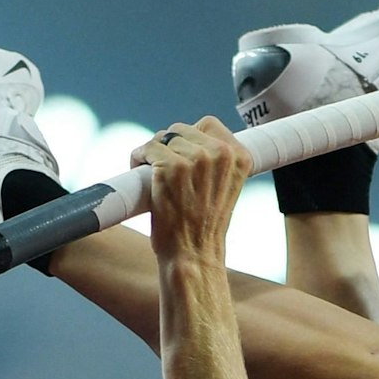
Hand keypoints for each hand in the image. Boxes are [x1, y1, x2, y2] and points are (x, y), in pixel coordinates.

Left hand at [131, 116, 252, 261]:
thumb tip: (192, 139)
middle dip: (169, 145)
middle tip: (164, 167)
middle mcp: (220, 153)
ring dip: (152, 152)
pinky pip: (146, 149)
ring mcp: (194, 159)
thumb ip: (217, 161)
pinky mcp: (169, 167)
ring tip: (153, 174)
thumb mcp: (225, 187)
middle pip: (182, 128)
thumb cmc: (206, 225)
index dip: (191, 136)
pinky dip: (138, 158)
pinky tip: (140, 171)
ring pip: (162, 137)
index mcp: (240, 156)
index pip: (209, 124)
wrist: (194, 254)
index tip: (183, 153)